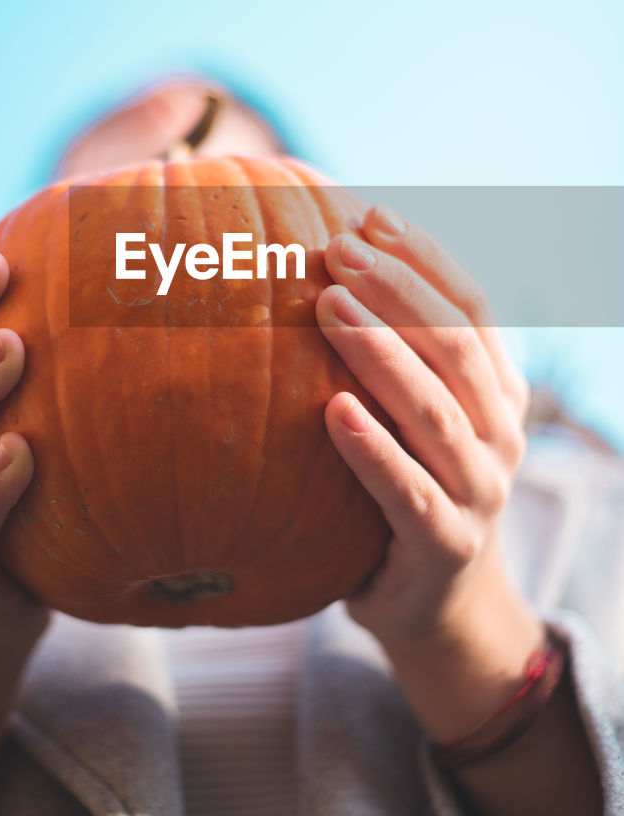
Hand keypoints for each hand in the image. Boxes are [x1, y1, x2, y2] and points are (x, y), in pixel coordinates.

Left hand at [315, 205, 532, 654]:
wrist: (435, 600)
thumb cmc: (407, 481)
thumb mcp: (413, 411)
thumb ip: (389, 349)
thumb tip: (316, 260)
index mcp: (495, 388)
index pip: (471, 306)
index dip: (425, 257)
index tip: (371, 215)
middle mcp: (499, 432)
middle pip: (454, 347)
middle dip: (397, 290)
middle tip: (336, 249)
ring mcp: (479, 491)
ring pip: (434, 411)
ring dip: (381, 353)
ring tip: (327, 306)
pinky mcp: (445, 545)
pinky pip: (409, 492)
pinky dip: (373, 450)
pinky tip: (332, 411)